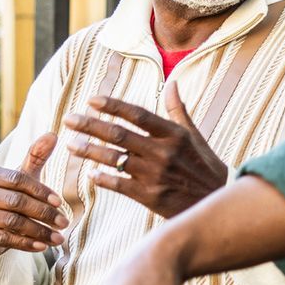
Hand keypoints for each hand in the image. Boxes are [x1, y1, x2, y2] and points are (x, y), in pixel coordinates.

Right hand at [0, 134, 67, 254]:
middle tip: (64, 222)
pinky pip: (5, 239)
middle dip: (44, 213)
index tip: (60, 202)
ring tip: (59, 237)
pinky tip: (43, 246)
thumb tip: (54, 133)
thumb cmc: (9, 196)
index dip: (40, 191)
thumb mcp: (22, 177)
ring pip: (13, 222)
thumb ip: (36, 156)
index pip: (17, 180)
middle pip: (16, 202)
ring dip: (39, 231)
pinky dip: (26, 243)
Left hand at [63, 85, 228, 218]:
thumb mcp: (194, 136)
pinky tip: (89, 174)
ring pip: (114, 159)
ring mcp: (155, 174)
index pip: (137, 114)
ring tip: (71, 145)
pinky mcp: (150, 197)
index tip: (91, 100)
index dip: (113, 105)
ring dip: (89, 151)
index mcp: (173, 134)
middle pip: (118, 134)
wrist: (216, 202)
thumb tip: (171, 83)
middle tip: (68, 120)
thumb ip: (177, 109)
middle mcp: (162, 151)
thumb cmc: (204, 166)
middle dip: (90, 126)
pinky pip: (119, 184)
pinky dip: (102, 178)